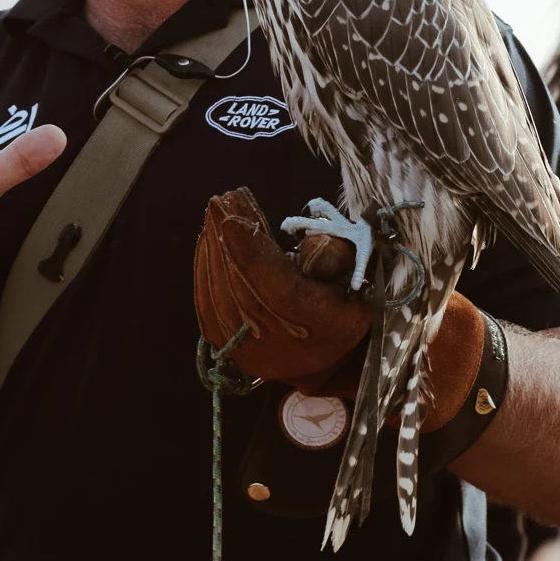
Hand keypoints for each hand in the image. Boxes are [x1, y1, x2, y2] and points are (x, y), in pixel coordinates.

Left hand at [195, 187, 484, 429]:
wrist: (330, 359)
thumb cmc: (345, 305)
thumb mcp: (354, 276)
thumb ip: (336, 254)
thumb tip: (311, 244)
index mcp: (317, 325)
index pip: (274, 285)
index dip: (249, 249)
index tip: (231, 215)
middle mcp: (280, 345)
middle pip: (241, 285)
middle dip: (227, 239)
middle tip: (220, 200)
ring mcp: (250, 353)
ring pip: (221, 294)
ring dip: (214, 250)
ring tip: (214, 214)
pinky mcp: (229, 349)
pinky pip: (208, 306)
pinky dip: (205, 271)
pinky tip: (206, 242)